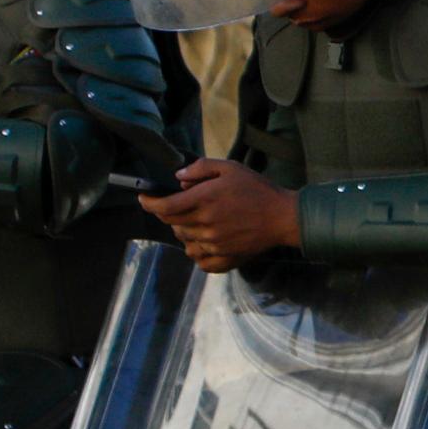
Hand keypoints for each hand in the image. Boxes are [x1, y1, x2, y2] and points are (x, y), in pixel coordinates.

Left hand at [139, 158, 302, 273]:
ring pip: (184, 241)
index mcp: (205, 200)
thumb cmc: (258, 190)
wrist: (283, 217)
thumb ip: (201, 168)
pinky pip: (199, 260)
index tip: (144, 198)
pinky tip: (203, 241)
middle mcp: (206, 224)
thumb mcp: (230, 167)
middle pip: (172, 224)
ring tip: (196, 221)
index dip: (149, 203)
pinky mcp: (224, 258)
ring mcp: (214, 244)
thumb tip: (178, 178)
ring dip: (183, 230)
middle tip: (177, 205)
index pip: (165, 207)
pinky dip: (195, 252)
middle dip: (168, 214)